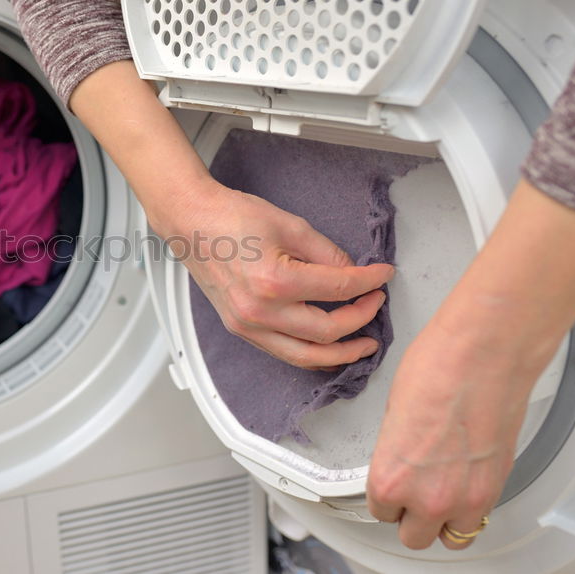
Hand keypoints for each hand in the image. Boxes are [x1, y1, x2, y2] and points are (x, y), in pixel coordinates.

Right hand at [156, 181, 393, 368]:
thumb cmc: (231, 217)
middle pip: (326, 332)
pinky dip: (310, 354)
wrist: (191, 222)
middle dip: (361, 320)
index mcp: (275, 282)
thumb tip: (352, 274)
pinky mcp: (240, 329)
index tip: (383, 276)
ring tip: (363, 345)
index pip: (338, 289)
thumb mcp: (290, 225)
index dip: (369, 283)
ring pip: (305, 356)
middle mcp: (259, 311)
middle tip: (376, 304)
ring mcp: (247, 325)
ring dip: (340, 353)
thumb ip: (327, 254)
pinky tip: (327, 347)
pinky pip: (283, 353)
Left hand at [367, 181, 574, 549]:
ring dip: (442, 520)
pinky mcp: (493, 489)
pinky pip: (476, 522)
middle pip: (412, 534)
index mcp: (389, 477)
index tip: (391, 487)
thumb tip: (402, 457)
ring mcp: (463, 498)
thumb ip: (396, 450)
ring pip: (448, 537)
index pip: (379, 510)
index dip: (386, 496)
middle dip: (410, 515)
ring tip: (441, 494)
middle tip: (413, 494)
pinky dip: (469, 512)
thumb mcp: (393, 412)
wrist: (482, 354)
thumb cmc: (436, 368)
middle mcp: (425, 496)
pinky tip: (464, 489)